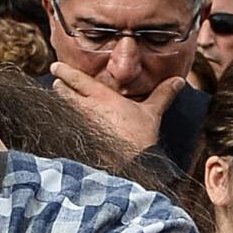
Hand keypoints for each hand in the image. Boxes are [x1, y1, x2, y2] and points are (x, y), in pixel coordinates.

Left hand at [50, 59, 180, 156]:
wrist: (129, 165)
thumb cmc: (139, 138)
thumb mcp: (152, 113)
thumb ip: (163, 95)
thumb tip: (178, 80)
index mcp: (102, 97)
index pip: (77, 80)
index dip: (65, 72)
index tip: (55, 67)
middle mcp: (86, 109)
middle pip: (64, 93)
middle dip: (59, 87)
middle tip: (56, 82)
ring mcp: (80, 125)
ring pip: (63, 109)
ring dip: (60, 104)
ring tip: (57, 100)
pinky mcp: (78, 140)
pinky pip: (65, 128)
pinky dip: (63, 123)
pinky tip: (63, 125)